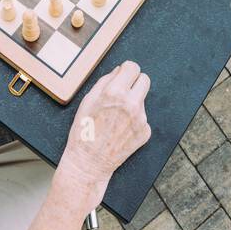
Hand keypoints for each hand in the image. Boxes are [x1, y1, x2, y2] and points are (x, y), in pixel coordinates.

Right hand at [57, 61, 150, 202]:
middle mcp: (131, 104)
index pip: (133, 67)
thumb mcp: (88, 100)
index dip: (127, 70)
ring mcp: (141, 119)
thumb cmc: (84, 131)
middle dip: (135, 82)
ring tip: (116, 117)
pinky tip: (121, 129)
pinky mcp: (146, 132)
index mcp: (115, 92)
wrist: (89, 161)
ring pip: (142, 100)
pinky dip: (134, 120)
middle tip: (124, 91)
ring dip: (133, 103)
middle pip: (145, 79)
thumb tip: (119, 71)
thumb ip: (105, 81)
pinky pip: (143, 118)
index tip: (123, 75)